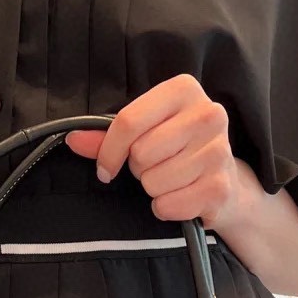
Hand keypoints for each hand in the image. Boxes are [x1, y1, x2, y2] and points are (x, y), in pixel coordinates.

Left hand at [64, 73, 243, 229]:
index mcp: (184, 89)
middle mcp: (208, 114)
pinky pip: (169, 205)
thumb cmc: (176, 148)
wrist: (224, 179)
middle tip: (154, 166)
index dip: (108, 151)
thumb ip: (106, 135)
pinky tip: (180, 195)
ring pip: (153, 182)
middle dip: (138, 168)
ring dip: (153, 188)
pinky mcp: (221, 187)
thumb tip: (74, 139)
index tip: (106, 166)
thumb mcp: (144, 131)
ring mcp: (219, 151)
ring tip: (170, 179)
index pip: (128, 122)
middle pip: (140, 153)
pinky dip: (166, 208)